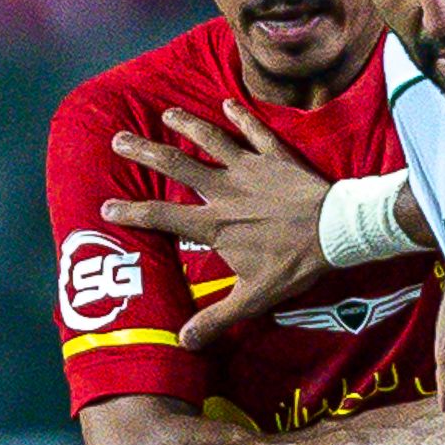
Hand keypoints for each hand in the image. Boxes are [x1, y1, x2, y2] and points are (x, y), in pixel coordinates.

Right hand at [103, 104, 334, 343]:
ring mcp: (249, 169)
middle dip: (144, 151)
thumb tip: (184, 343)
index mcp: (214, 224)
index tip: (106, 205)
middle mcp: (224, 191)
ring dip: (186, 124)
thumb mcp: (254, 297)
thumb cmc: (295, 264)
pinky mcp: (275, 156)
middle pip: (175, 165)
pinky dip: (240, 115)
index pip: (162, 216)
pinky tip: (227, 101)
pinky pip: (254, 130)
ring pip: (210, 139)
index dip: (131, 211)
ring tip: (166, 112)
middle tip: (118, 139)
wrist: (337, 232)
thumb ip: (217, 318)